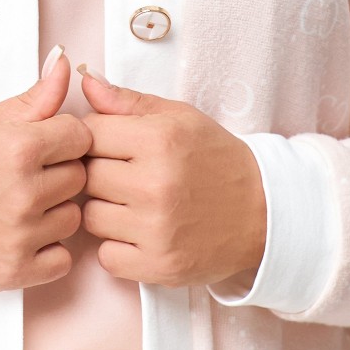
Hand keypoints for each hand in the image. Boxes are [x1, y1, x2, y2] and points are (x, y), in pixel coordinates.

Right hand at [0, 52, 91, 292]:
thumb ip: (34, 98)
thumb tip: (65, 64)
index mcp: (20, 147)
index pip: (81, 138)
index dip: (63, 139)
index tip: (42, 147)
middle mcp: (24, 192)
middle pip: (79, 178)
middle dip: (57, 174)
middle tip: (21, 177)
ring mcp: (20, 235)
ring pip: (72, 218)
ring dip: (52, 212)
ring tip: (16, 206)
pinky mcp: (13, 271)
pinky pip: (61, 260)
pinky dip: (46, 251)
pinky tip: (20, 236)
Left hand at [76, 66, 267, 293]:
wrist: (264, 212)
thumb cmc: (216, 160)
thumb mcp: (180, 118)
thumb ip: (128, 101)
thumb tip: (86, 83)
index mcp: (159, 140)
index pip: (89, 133)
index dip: (96, 138)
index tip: (113, 146)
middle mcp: (156, 185)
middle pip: (85, 176)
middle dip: (99, 174)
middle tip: (125, 177)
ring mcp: (157, 230)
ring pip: (91, 217)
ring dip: (106, 212)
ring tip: (134, 205)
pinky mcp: (159, 266)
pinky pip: (106, 257)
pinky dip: (118, 248)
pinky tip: (140, 234)